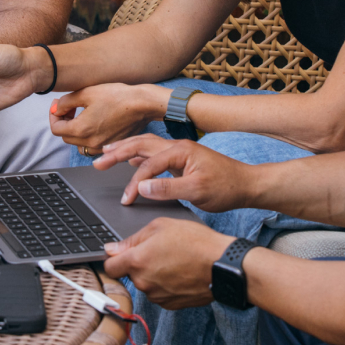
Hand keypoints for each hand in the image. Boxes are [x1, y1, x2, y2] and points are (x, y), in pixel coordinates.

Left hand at [49, 84, 167, 149]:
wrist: (142, 104)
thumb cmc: (117, 96)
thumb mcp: (86, 93)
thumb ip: (66, 102)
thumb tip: (56, 109)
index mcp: (81, 129)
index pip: (56, 129)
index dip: (53, 116)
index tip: (57, 107)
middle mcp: (90, 142)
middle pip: (66, 137)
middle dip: (64, 122)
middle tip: (70, 108)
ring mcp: (102, 146)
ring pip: (78, 143)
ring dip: (75, 132)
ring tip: (82, 116)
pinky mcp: (111, 146)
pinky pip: (92, 146)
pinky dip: (87, 137)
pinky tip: (94, 124)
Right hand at [94, 135, 254, 213]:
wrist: (247, 184)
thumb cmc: (226, 187)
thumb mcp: (197, 191)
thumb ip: (168, 189)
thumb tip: (143, 188)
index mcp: (180, 151)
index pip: (148, 165)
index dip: (134, 183)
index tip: (126, 200)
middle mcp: (177, 146)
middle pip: (140, 144)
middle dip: (117, 152)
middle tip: (97, 161)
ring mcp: (179, 151)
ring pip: (146, 145)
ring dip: (125, 149)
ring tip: (106, 153)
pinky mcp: (181, 159)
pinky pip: (153, 152)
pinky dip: (138, 154)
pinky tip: (131, 160)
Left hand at [102, 218, 234, 308]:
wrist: (222, 266)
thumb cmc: (196, 242)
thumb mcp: (162, 226)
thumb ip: (133, 238)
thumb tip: (112, 248)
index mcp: (137, 261)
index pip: (110, 267)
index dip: (114, 259)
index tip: (120, 255)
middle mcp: (144, 282)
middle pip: (131, 274)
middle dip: (140, 264)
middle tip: (159, 251)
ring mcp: (157, 296)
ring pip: (146, 284)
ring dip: (154, 275)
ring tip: (174, 261)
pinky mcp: (171, 305)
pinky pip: (160, 294)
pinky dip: (166, 285)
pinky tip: (181, 273)